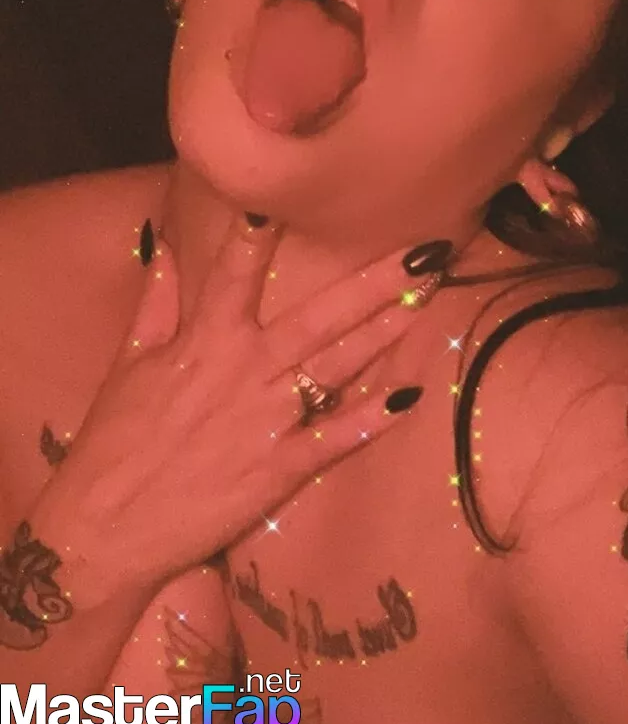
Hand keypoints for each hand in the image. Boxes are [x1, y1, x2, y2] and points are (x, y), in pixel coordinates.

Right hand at [31, 217, 444, 602]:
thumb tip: (165, 247)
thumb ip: (155, 302)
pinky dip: (370, 419)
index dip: (262, 231)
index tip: (294, 195)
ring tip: (427, 302)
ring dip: (385, 333)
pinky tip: (409, 397)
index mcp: (202, 340)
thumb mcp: (129, 363)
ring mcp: (265, 419)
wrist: (105, 529)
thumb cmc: (114, 442)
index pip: (235, 271)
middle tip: (424, 252)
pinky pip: (332, 438)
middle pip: (320, 316)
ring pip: (337, 367)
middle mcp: (242, 370)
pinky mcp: (277, 468)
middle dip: (374, 282)